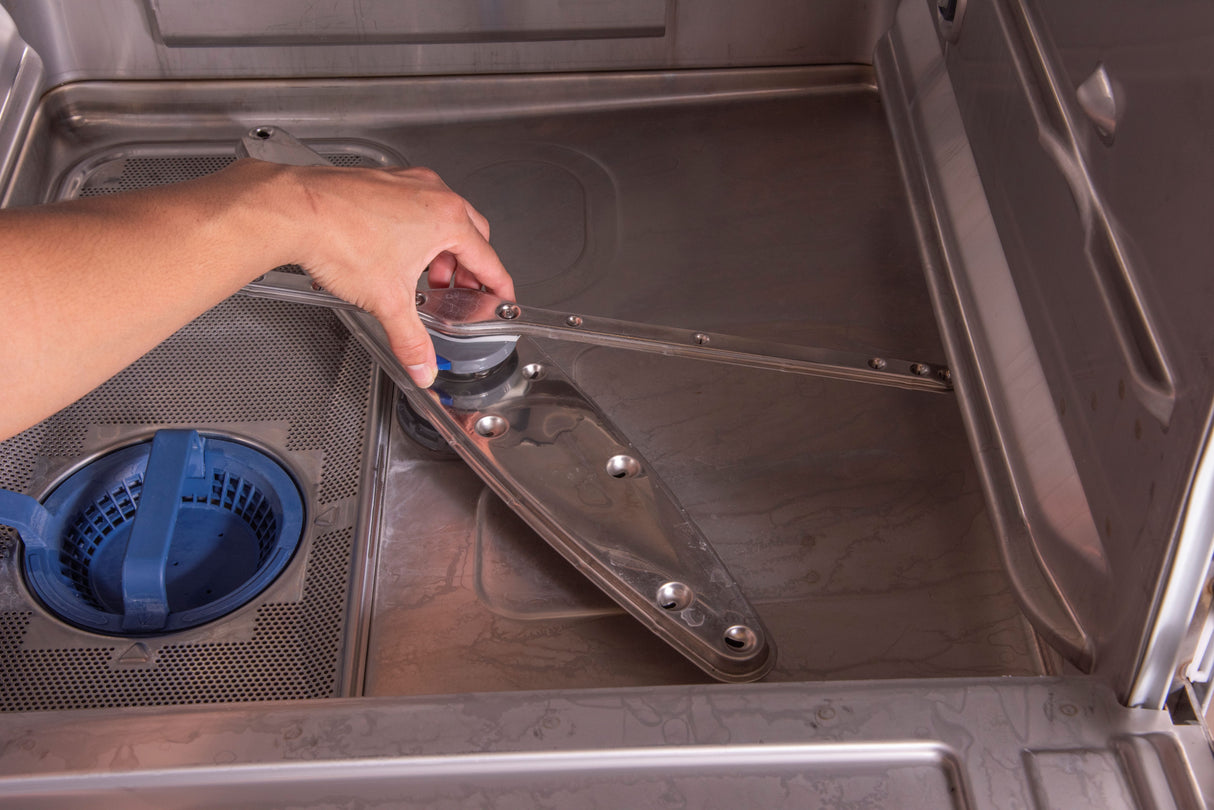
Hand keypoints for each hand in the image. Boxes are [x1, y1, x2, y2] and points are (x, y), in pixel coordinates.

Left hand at [275, 163, 514, 386]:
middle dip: (466, 268)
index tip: (501, 295)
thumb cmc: (339, 237)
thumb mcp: (386, 301)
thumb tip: (423, 366)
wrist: (292, 210)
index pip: (487, 258)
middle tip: (457, 293)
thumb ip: (411, 340)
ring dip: (439, 248)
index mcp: (446, 218)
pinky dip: (414, 231)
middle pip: (469, 234)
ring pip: (440, 216)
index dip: (498, 284)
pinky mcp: (380, 181)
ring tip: (423, 276)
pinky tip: (394, 253)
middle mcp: (431, 192)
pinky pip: (412, 206)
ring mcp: (405, 182)